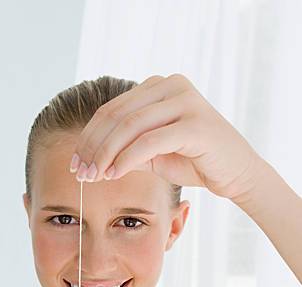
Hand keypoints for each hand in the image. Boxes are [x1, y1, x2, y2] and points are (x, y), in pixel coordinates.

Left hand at [71, 73, 262, 202]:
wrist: (235, 174)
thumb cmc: (195, 162)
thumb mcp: (153, 153)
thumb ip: (126, 147)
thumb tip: (90, 158)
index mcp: (159, 87)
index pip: (112, 109)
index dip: (89, 136)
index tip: (75, 162)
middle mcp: (171, 86)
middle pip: (116, 115)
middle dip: (92, 146)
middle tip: (79, 172)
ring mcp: (185, 100)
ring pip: (130, 126)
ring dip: (105, 154)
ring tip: (92, 176)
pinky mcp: (195, 123)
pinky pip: (149, 141)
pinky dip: (126, 159)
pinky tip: (113, 174)